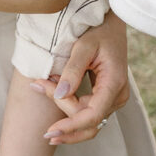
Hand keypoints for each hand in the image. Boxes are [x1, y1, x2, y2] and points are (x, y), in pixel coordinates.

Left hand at [31, 13, 128, 144]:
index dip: (71, 126)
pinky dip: (69, 106)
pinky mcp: (106, 99)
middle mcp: (118, 96)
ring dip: (64, 112)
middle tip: (38, 87)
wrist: (112, 26)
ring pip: (87, 121)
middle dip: (62, 116)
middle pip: (88, 122)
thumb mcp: (84, 45)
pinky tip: (54, 91)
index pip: (93, 116)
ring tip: (43, 87)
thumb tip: (60, 95)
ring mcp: (114, 99)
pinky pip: (87, 112)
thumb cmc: (99, 31)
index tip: (50, 129)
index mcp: (114, 83)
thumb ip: (73, 70)